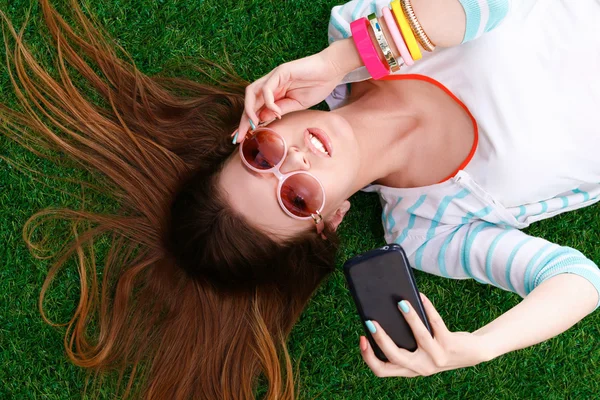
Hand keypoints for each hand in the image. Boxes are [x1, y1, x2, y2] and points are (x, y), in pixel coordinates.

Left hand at [235, 40, 359, 141]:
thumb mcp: (297, 104)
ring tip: (253, 125)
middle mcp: (270, 83)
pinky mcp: (281, 71)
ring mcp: (274, 76)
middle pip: (249, 101)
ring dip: (249, 110)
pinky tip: (276, 112)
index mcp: (274, 92)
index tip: (241, 138)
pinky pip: (267, 88)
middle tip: (238, 137)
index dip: (247, 123)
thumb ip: (280, 110)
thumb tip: (261, 119)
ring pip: (252, 92)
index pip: (254, 108)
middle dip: (243, 120)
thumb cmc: (317, 85)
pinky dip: (268, 102)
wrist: (332, 70)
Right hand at [360, 293, 491, 376]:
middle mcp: (421, 368)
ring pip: (419, 338)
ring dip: (409, 319)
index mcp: (409, 369)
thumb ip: (403, 341)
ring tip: (401, 302)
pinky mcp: (449, 345)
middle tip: (371, 321)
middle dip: (380, 339)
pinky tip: (421, 296)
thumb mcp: (419, 350)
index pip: (381, 371)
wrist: (472, 353)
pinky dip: (427, 308)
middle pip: (394, 357)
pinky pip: (436, 323)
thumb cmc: (438, 346)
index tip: (362, 338)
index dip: (368, 357)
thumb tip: (384, 313)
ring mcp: (436, 358)